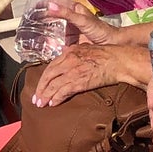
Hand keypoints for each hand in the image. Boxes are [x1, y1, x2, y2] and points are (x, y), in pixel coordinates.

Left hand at [31, 43, 145, 104]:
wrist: (117, 60)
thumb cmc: (106, 55)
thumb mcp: (86, 48)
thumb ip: (75, 54)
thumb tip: (67, 56)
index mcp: (69, 52)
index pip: (51, 66)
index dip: (44, 78)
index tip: (40, 86)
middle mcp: (68, 60)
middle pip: (48, 75)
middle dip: (41, 88)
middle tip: (36, 98)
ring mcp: (73, 71)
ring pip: (54, 84)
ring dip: (46, 95)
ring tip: (41, 104)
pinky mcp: (80, 81)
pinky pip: (64, 91)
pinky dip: (56, 97)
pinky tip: (52, 103)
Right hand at [40, 0, 121, 48]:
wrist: (112, 45)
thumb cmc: (100, 30)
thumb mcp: (81, 20)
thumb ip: (65, 13)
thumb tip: (49, 6)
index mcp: (74, 9)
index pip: (56, 3)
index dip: (45, 3)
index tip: (33, 6)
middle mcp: (71, 18)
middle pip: (54, 16)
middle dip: (43, 18)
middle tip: (31, 21)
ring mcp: (72, 30)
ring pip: (56, 29)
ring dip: (47, 32)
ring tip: (35, 35)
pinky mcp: (73, 41)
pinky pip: (60, 41)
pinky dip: (53, 43)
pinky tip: (47, 46)